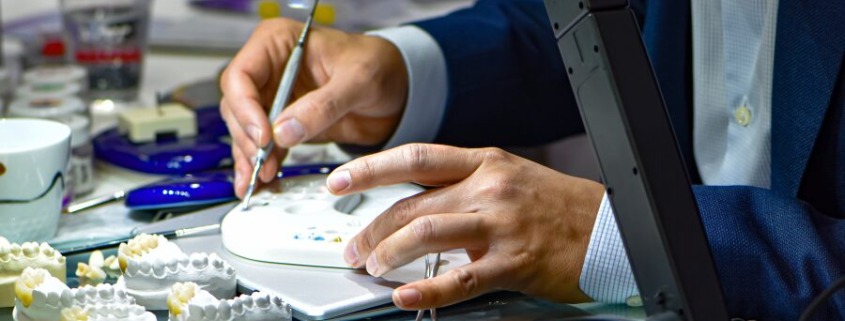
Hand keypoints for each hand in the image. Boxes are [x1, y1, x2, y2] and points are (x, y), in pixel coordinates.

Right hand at [220, 18, 408, 196]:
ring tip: (257, 180)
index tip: (264, 136)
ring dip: (250, 156)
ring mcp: (276, 98)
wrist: (397, 87)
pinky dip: (263, 163)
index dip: (245, 108)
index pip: (241, 75)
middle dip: (247, 138)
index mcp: (278, 44)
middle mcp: (271, 70)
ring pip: (246, 129)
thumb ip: (323, 105)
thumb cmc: (379, 66)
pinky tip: (261, 181)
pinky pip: (265, 145)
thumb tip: (285, 131)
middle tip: (262, 164)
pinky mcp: (285, 123)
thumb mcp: (358, 80)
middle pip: (238, 106)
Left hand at [326, 144, 604, 309]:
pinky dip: (428, 288)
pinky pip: (461, 277)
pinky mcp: (515, 261)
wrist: (611, 228)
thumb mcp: (510, 177)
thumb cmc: (559, 206)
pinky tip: (406, 296)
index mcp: (484, 162)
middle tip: (351, 247)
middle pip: (412, 202)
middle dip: (371, 227)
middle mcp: (489, 187)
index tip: (339, 181)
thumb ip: (465, 185)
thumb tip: (417, 201)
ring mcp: (501, 223)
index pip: (414, 159)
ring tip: (373, 267)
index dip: (370, 169)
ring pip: (428, 232)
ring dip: (390, 252)